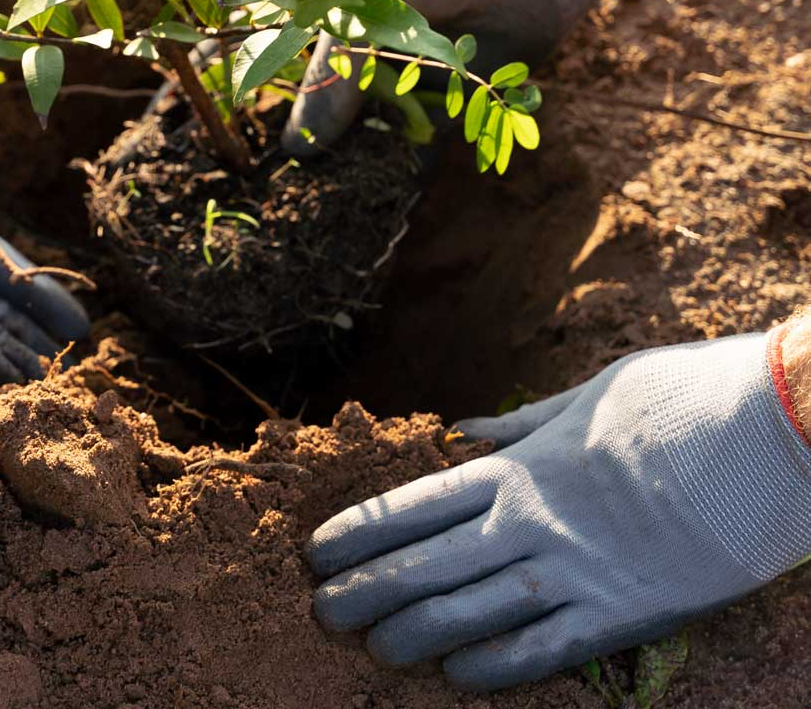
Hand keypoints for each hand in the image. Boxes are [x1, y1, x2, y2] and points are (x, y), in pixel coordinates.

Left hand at [308, 332, 810, 690]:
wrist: (760, 437)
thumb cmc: (674, 403)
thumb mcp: (585, 397)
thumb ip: (520, 425)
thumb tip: (463, 430)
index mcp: (521, 466)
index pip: (416, 503)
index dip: (360, 531)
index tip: (317, 550)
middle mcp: (533, 522)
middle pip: (427, 563)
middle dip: (367, 590)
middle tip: (321, 612)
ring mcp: (575, 571)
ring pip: (470, 613)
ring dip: (414, 634)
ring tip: (372, 649)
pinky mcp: (624, 613)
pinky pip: (544, 650)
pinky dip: (494, 667)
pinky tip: (455, 680)